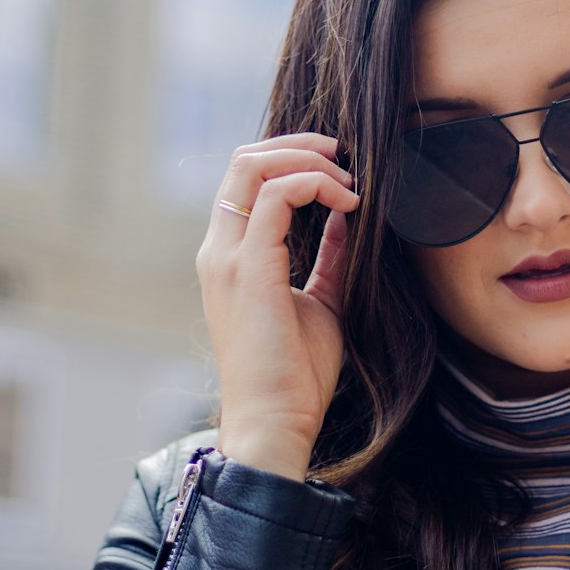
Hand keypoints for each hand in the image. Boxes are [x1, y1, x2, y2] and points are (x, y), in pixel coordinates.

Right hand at [196, 134, 359, 482]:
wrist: (275, 422)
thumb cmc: (296, 375)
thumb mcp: (321, 300)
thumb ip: (328, 256)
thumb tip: (346, 216)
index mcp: (230, 256)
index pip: (247, 178)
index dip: (293, 160)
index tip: (342, 172)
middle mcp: (219, 249)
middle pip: (245, 159)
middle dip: (301, 146)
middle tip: (346, 158)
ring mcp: (228, 256)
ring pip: (254, 165)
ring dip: (310, 161)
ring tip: (350, 183)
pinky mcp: (248, 267)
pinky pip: (276, 195)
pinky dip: (315, 184)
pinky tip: (348, 204)